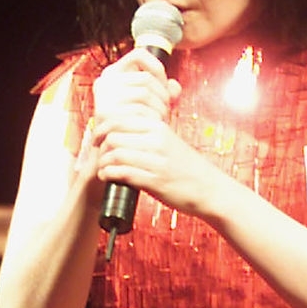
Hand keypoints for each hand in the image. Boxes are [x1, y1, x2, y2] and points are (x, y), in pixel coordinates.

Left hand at [90, 48, 217, 216]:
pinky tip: (108, 177)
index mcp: (159, 127)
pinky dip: (109, 175)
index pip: (119, 118)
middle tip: (97, 154)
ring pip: (115, 154)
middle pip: (113, 135)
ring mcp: (156, 161)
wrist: (209, 189)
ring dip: (102, 162)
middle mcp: (157, 141)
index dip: (101, 127)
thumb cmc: (187, 167)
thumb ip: (149, 132)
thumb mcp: (169, 140)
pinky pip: (122, 173)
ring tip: (102, 168)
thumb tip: (120, 128)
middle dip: (99, 146)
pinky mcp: (154, 182)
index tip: (96, 137)